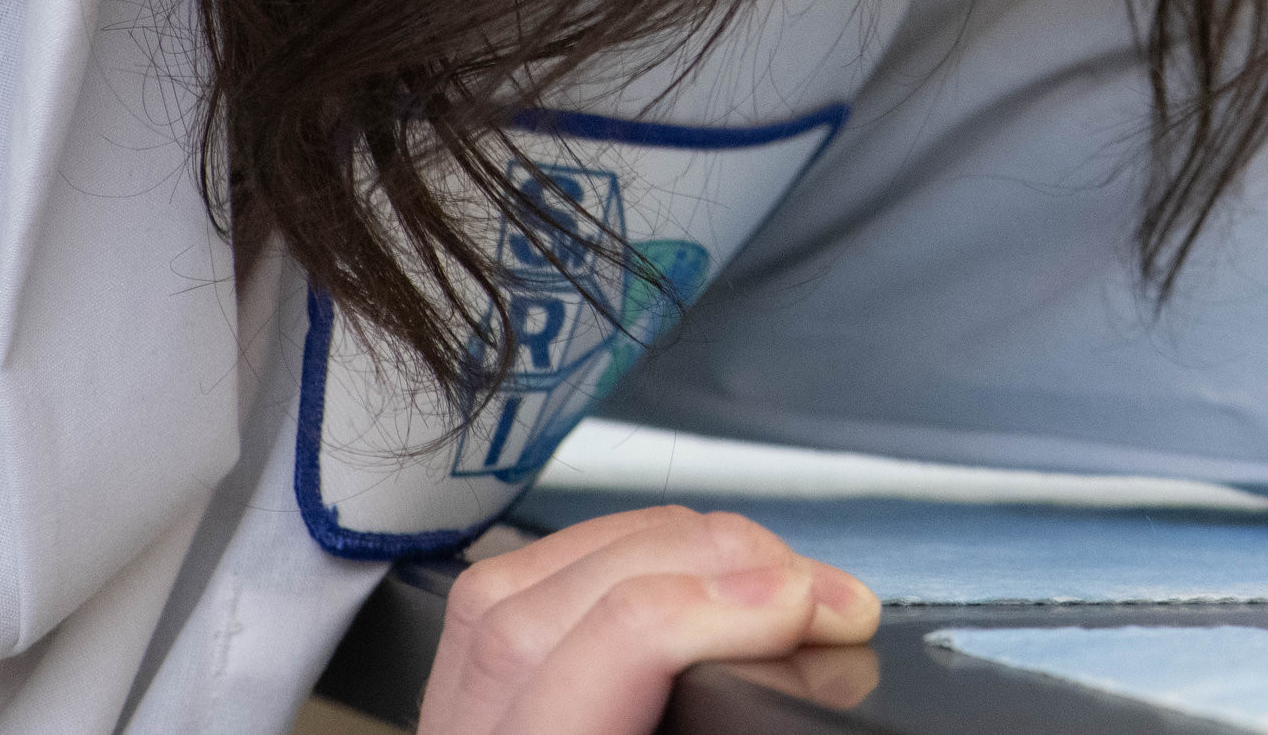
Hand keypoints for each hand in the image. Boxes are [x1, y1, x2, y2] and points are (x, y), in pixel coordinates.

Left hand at [419, 505, 878, 734]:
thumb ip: (736, 722)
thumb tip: (821, 631)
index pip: (601, 657)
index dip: (721, 606)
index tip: (818, 607)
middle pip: (556, 601)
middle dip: (712, 563)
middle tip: (823, 594)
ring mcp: (444, 723)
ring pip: (519, 578)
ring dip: (667, 550)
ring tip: (770, 580)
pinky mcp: (452, 705)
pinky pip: (506, 590)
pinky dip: (611, 561)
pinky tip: (684, 579)